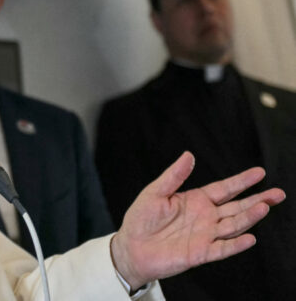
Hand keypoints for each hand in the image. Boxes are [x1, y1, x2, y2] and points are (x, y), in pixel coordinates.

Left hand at [111, 151, 285, 289]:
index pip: (224, 189)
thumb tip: (189, 155)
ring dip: (249, 218)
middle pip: (237, 207)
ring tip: (264, 207)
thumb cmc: (141, 218)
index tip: (260, 172)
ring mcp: (206, 235)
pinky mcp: (201, 253)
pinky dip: (236, 244)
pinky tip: (250, 237)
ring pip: (233, 226)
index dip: (242, 181)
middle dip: (257, 200)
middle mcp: (206, 217)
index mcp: (196, 200)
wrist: (131, 246)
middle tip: (278, 193)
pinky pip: (222, 249)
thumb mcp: (155, 192)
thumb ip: (174, 176)